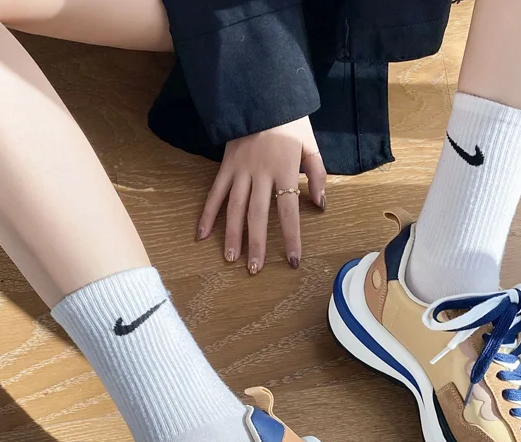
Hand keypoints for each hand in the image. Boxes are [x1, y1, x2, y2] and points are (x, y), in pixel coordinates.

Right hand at [196, 117, 326, 274]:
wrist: (262, 92)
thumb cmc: (290, 120)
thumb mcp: (311, 144)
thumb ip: (316, 175)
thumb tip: (319, 205)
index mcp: (284, 170)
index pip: (288, 211)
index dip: (290, 237)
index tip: (292, 260)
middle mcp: (260, 173)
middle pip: (257, 215)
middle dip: (256, 244)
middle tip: (254, 269)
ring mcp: (240, 170)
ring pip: (234, 208)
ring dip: (231, 235)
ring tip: (230, 259)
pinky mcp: (225, 166)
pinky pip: (215, 193)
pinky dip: (207, 214)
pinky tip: (201, 235)